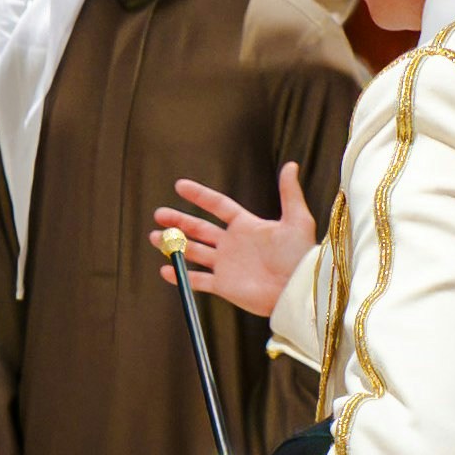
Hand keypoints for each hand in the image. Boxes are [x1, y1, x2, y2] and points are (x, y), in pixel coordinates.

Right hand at [155, 165, 317, 318]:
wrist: (296, 289)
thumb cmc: (300, 256)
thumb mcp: (297, 220)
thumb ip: (289, 193)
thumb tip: (291, 165)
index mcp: (247, 226)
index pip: (218, 206)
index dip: (199, 196)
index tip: (179, 185)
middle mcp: (233, 244)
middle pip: (199, 228)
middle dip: (178, 221)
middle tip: (158, 214)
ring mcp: (226, 265)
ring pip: (194, 251)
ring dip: (174, 244)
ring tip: (154, 237)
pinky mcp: (224, 285)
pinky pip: (197, 280)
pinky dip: (180, 276)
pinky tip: (165, 269)